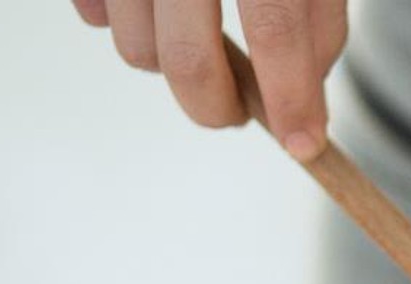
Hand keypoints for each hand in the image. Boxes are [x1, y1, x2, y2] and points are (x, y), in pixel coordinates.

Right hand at [71, 0, 347, 159]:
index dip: (291, 98)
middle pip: (190, 58)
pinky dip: (127, 27)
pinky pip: (95, 15)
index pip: (274, 26)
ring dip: (172, 67)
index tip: (305, 144)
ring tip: (202, 43)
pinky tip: (158, 7)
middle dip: (220, 109)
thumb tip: (303, 94)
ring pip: (136, 48)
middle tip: (241, 117)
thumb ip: (315, 14)